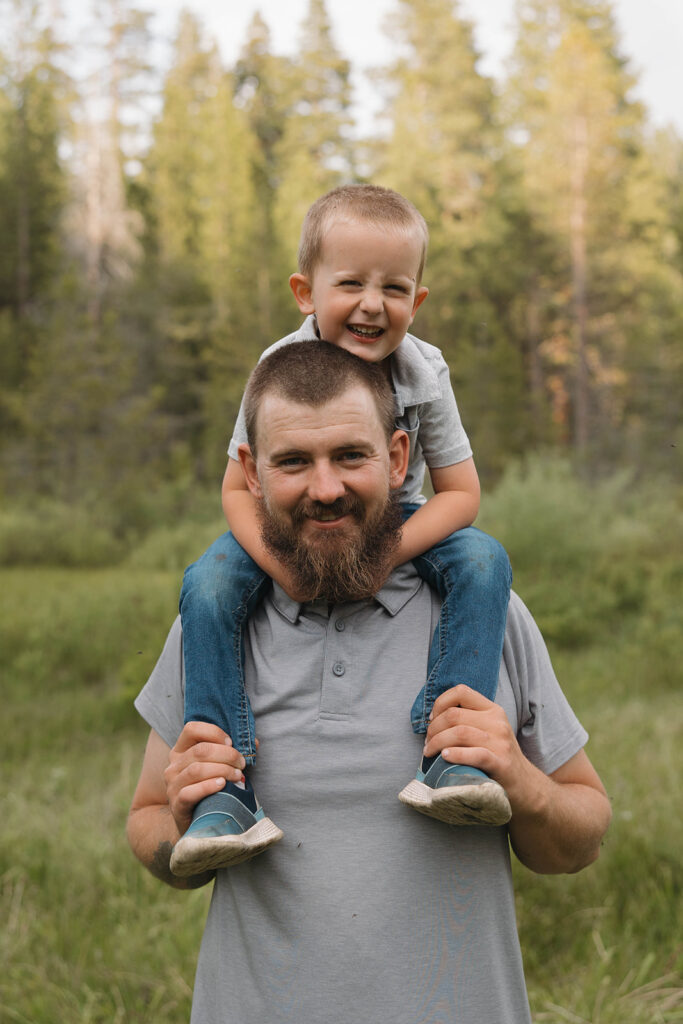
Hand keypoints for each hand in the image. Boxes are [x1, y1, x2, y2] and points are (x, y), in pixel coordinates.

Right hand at [163, 722, 247, 834]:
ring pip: (196, 770)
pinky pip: (190, 792)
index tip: (231, 742)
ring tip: (238, 776)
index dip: (214, 732)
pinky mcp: (176, 805)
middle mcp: (174, 765)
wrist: (195, 823)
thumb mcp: (218, 767)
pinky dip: (208, 786)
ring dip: (222, 770)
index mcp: (181, 750)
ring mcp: (172, 785)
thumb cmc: (211, 790)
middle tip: (242, 763)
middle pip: (199, 750)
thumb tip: (255, 743)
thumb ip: (232, 752)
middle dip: (226, 754)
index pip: (191, 729)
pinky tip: (222, 785)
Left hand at [423, 684, 541, 816]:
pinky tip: (444, 758)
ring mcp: (500, 743)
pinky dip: (455, 754)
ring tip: (430, 752)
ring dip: (437, 742)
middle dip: (433, 728)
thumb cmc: (497, 757)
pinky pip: (474, 754)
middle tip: (427, 743)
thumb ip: (468, 720)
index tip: (432, 719)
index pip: (461, 691)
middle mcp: (497, 722)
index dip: (440, 703)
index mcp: (492, 710)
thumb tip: (433, 719)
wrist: (525, 785)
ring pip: (459, 732)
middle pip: (454, 715)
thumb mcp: (487, 731)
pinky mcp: (501, 763)